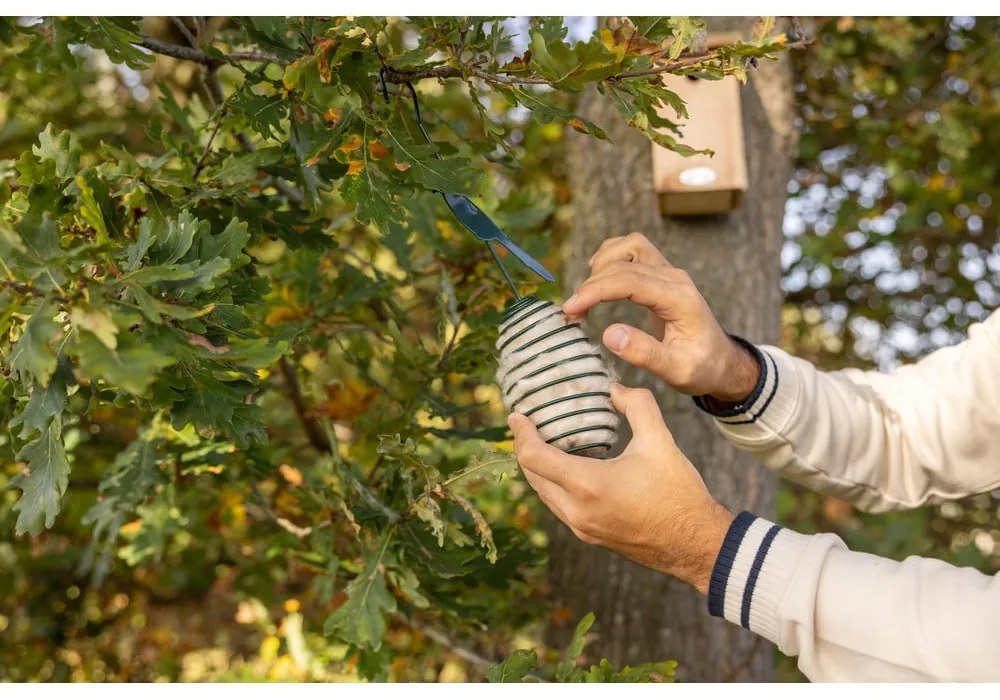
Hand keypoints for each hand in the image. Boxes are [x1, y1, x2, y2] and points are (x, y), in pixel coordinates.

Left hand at [508, 383, 733, 594]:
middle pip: (532, 476)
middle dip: (525, 448)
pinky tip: (569, 471)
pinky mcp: (590, 537)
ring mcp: (581, 528)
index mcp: (586, 485)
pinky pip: (559, 507)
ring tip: (545, 444)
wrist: (696, 544)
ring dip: (539, 469)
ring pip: (544, 494)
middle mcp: (576, 510)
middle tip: (529, 425)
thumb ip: (637, 405)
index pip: (533, 457)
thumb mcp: (660, 441)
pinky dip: (554, 486)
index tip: (517, 416)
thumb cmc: (679, 493)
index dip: (520, 433)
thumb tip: (615, 389)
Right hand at [562, 232, 758, 402]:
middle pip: (625, 263)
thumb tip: (609, 334)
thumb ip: (645, 354)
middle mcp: (675, 278)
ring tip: (584, 295)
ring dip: (603, 264)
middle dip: (592, 285)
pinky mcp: (663, 275)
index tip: (570, 309)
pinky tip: (598, 277)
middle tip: (571, 313)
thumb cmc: (702, 369)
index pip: (630, 281)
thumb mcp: (677, 371)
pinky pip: (635, 250)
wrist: (722, 362)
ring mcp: (670, 273)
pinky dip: (612, 257)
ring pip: (631, 246)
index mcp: (679, 299)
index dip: (596, 291)